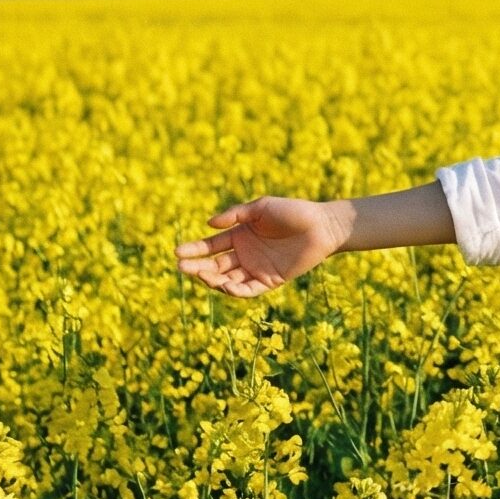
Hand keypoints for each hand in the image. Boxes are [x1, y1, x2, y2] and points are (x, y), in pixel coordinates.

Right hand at [173, 196, 343, 297]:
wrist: (322, 225)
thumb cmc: (293, 212)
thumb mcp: (261, 208)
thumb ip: (236, 215)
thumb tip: (209, 224)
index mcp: (240, 236)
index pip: (210, 247)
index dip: (193, 250)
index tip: (177, 252)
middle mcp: (245, 254)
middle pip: (214, 265)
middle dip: (197, 268)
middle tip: (182, 268)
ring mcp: (256, 268)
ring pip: (227, 280)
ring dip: (213, 280)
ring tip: (202, 275)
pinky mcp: (270, 281)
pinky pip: (248, 290)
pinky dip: (234, 290)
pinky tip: (224, 285)